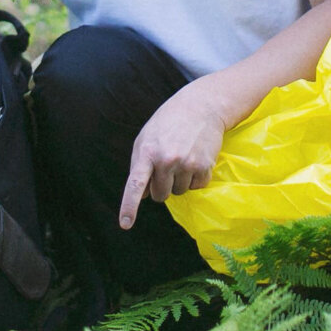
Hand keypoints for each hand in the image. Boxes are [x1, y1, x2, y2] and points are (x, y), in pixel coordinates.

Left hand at [117, 84, 226, 228]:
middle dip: (162, 186)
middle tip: (167, 165)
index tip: (126, 224)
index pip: (135, 184)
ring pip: (179, 193)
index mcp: (147, 152)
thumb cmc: (168, 123)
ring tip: (182, 157)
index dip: (130, 206)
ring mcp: (186, 164)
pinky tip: (195, 158)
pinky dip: (195, 178)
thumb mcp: (146, 138)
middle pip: (160, 195)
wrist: (201, 106)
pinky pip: (197, 187)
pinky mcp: (204, 167)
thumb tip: (143, 196)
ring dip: (179, 181)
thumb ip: (139, 166)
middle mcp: (166, 160)